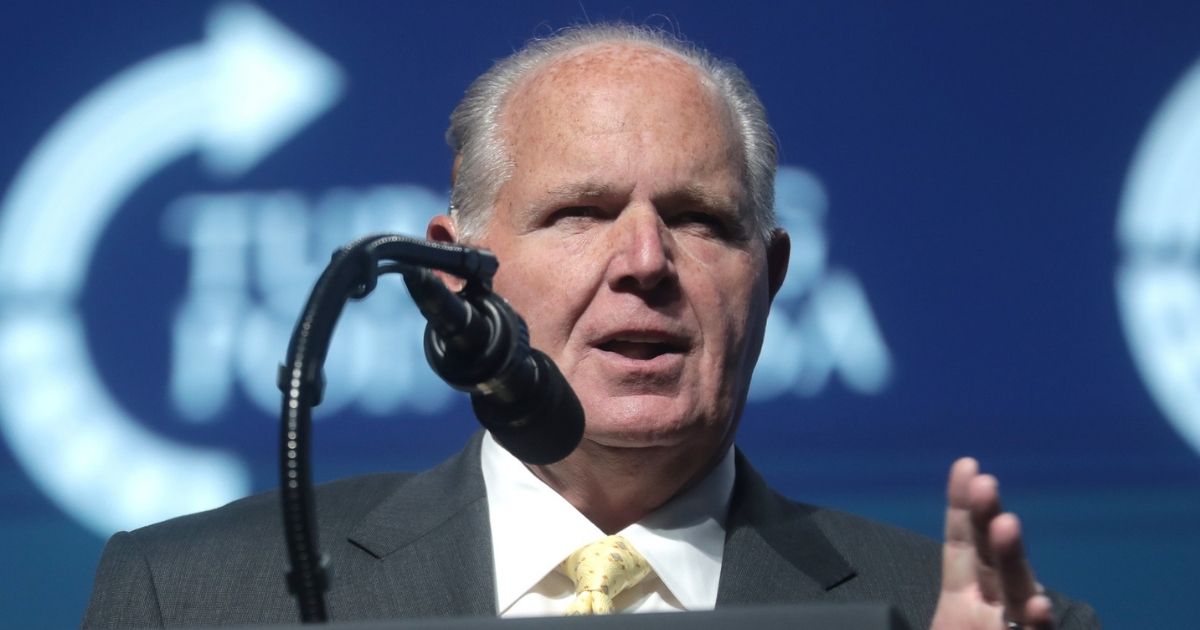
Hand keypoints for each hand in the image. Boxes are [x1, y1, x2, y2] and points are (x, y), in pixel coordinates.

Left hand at [930, 458, 1054, 629]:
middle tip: (985, 484)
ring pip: (1016, 587)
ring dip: (1011, 556)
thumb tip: (852, 590)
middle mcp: (993, 603)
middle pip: (990, 555)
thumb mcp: (936, 619)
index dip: (962, 505)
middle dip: (987, 519)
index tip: (966, 466)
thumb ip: (938, 588)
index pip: (964, 542)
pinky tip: (1038, 604)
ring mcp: (1012, 626)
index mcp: (962, 594)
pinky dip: (1038, 624)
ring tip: (1006, 525)